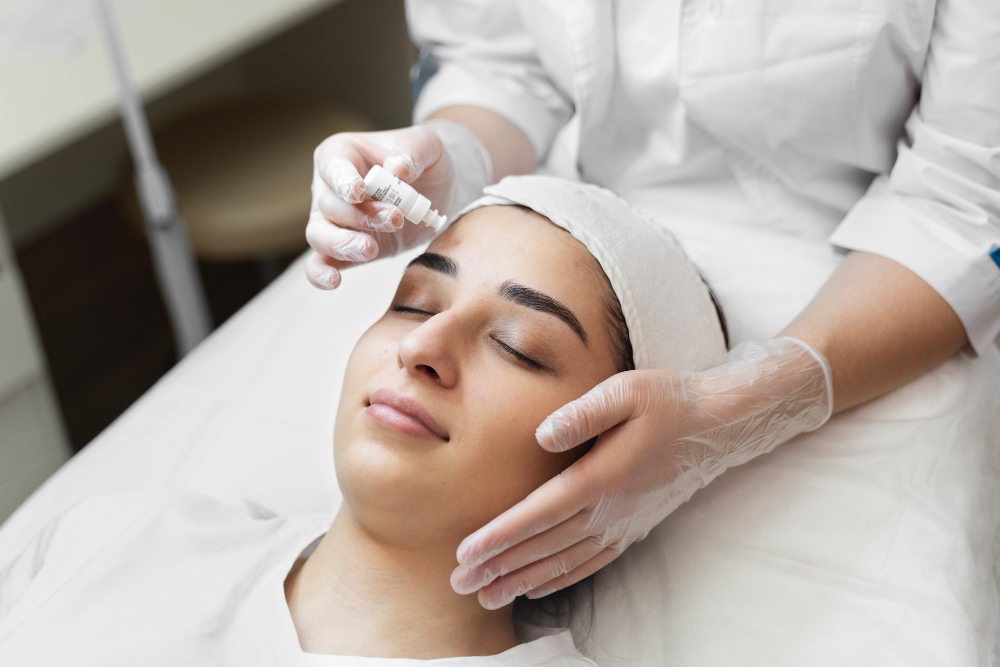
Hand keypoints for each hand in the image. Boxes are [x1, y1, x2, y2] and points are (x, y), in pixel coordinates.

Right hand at [304, 121, 490, 288]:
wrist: (438, 191)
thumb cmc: (425, 161)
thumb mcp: (428, 144)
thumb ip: (413, 150)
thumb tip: (397, 169)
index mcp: (342, 154)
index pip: (332, 166)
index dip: (342, 180)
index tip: (358, 192)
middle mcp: (329, 187)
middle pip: (329, 204)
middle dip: (360, 216)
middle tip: (395, 219)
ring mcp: (333, 220)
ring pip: (319, 235)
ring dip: (343, 244)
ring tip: (370, 249)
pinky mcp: (344, 248)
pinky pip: (320, 263)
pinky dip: (321, 274)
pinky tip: (334, 282)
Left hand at [449, 337, 832, 608]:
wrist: (718, 425)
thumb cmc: (668, 401)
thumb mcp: (625, 391)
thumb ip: (582, 414)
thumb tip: (541, 434)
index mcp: (602, 477)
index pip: (539, 513)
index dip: (500, 536)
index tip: (466, 553)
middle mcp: (610, 510)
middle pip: (544, 546)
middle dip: (499, 567)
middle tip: (460, 584)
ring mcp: (622, 524)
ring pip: (564, 562)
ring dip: (523, 581)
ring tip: (488, 597)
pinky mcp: (632, 528)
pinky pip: (590, 564)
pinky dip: (561, 580)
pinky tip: (538, 589)